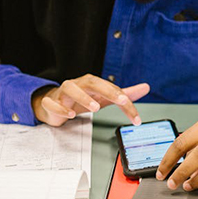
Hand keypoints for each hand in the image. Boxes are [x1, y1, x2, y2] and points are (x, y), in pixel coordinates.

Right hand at [32, 74, 149, 126]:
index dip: (124, 100)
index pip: (111, 89)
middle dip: (108, 91)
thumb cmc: (80, 98)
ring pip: (71, 89)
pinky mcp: (51, 102)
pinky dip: (60, 108)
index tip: (135, 115)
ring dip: (83, 97)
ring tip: (95, 108)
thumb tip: (145, 87)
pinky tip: (69, 115)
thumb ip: (123, 93)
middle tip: (121, 100)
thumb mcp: (104, 97)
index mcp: (92, 83)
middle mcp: (78, 84)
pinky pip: (53, 103)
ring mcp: (63, 92)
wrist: (53, 103)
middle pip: (93, 82)